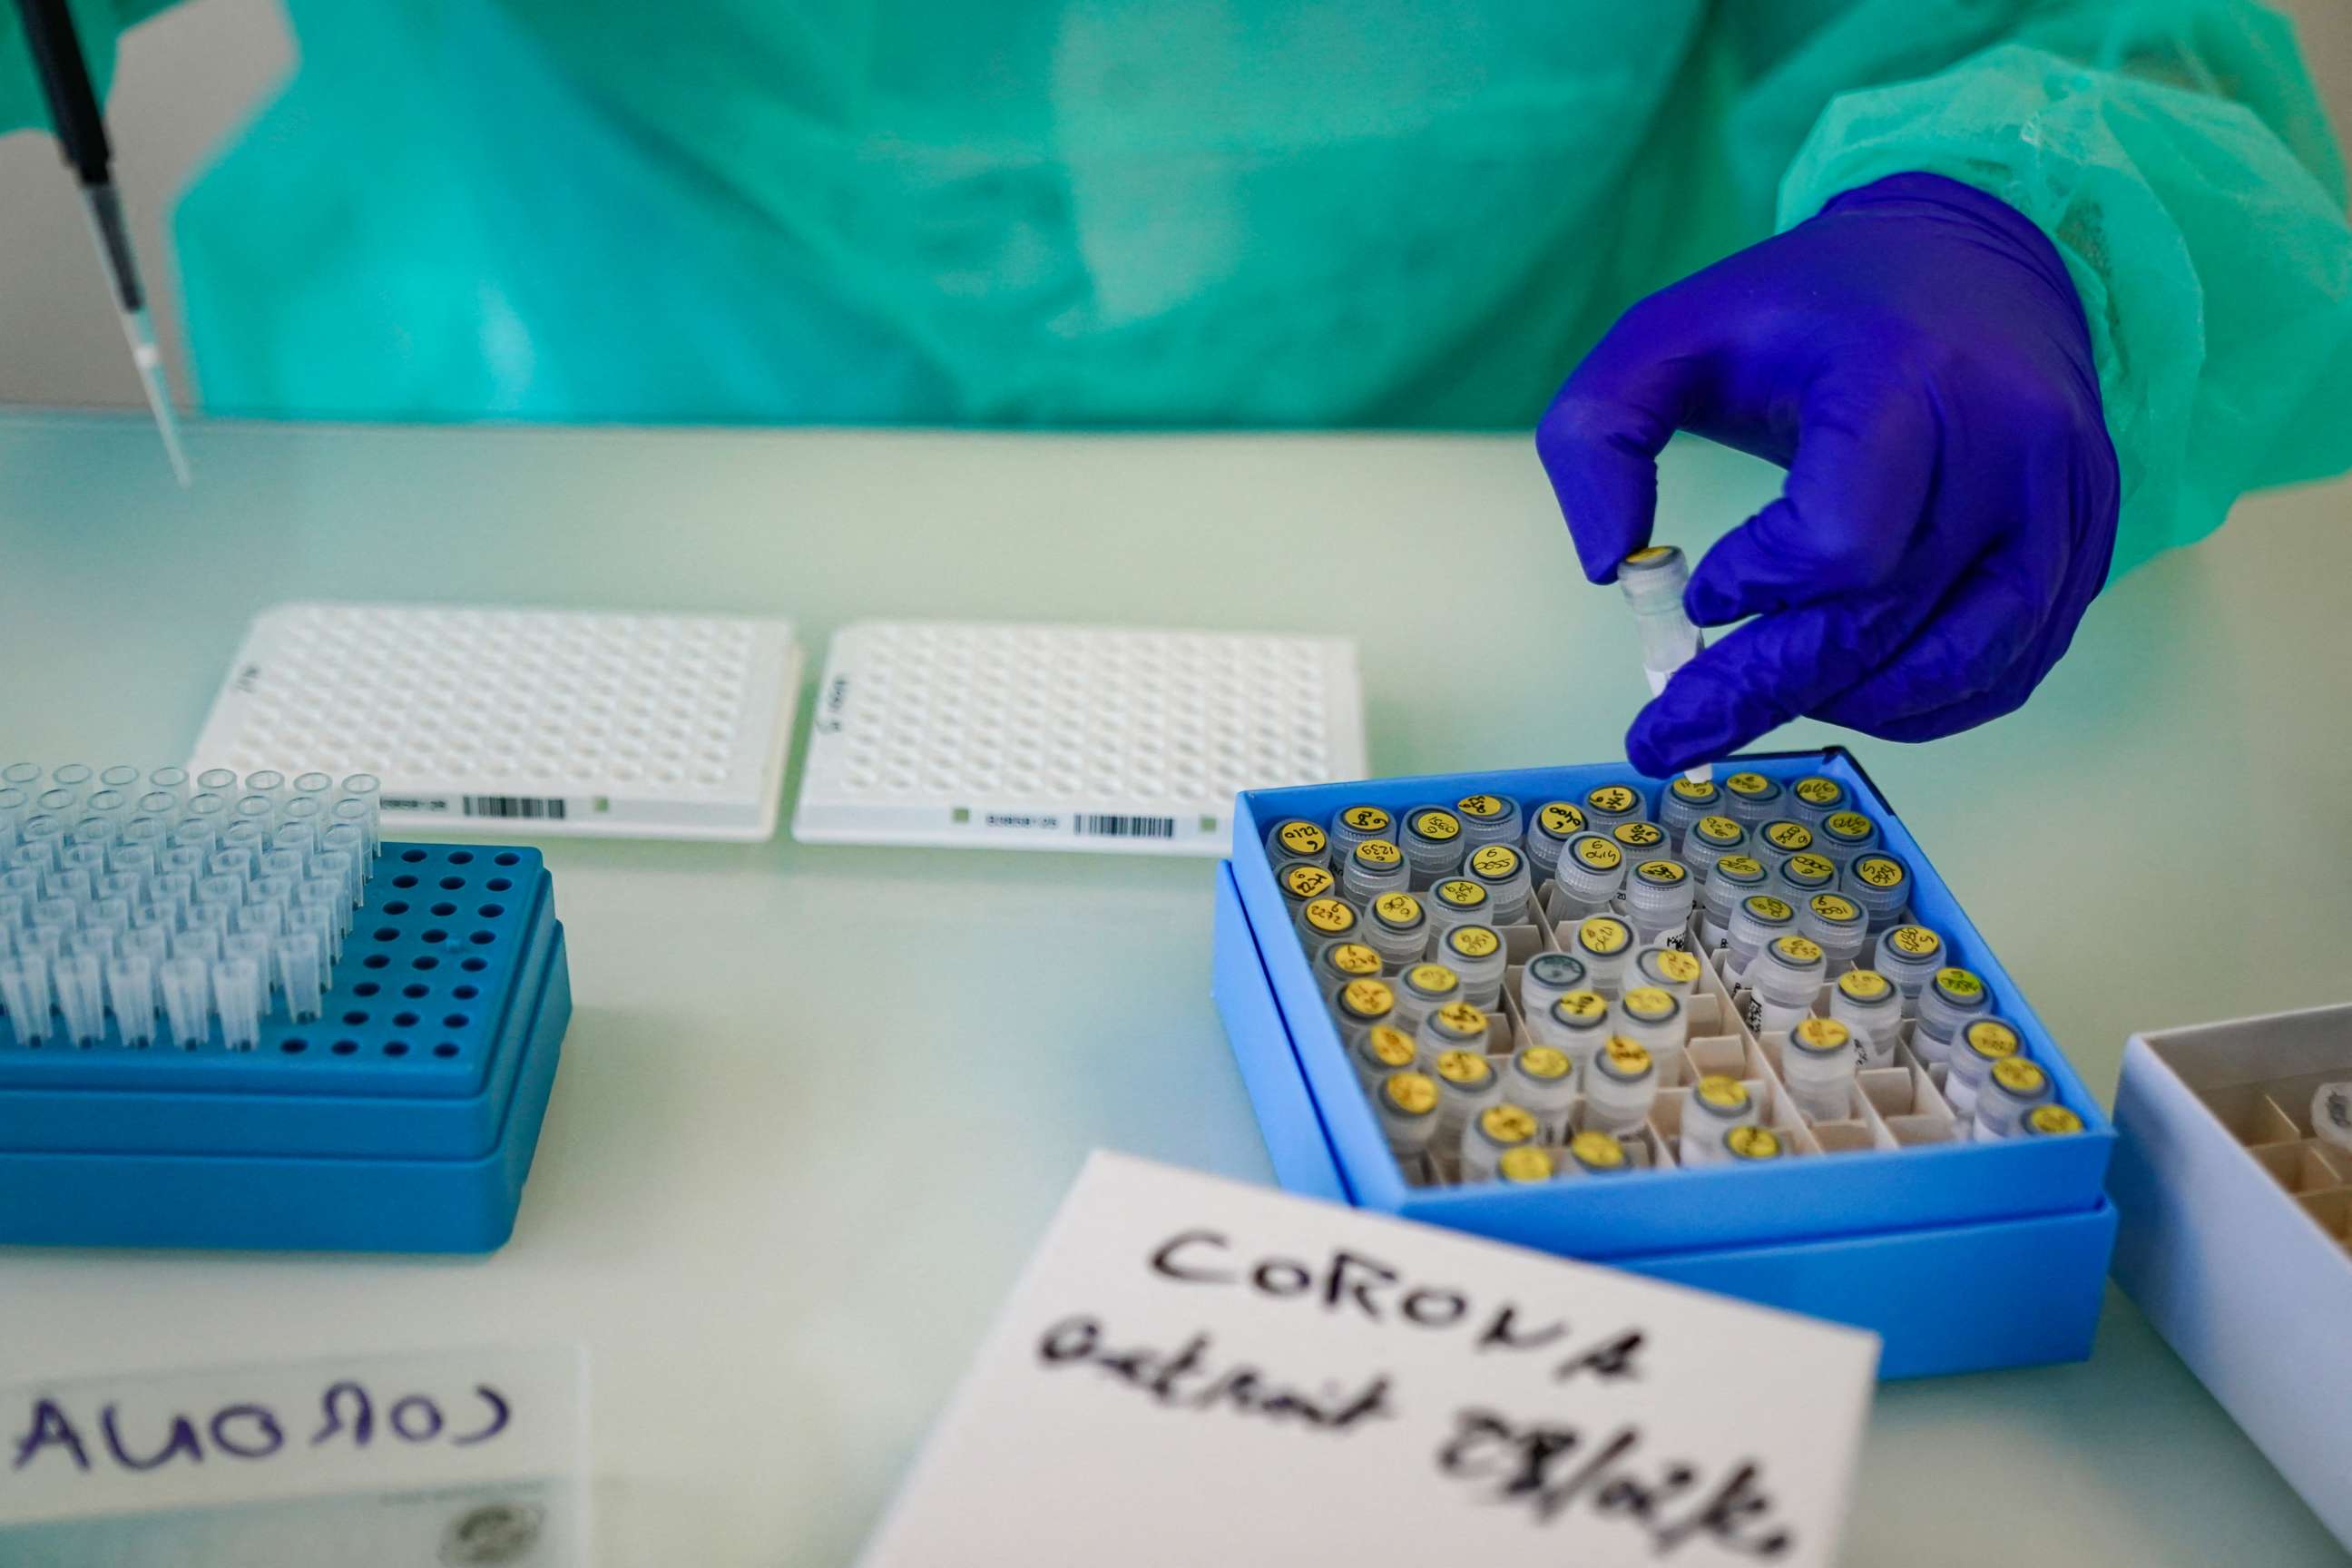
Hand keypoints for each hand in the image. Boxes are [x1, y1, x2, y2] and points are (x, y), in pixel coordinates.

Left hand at [1537, 172, 2118, 777]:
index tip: (1699, 592)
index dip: (1760, 588)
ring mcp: (2063, 493)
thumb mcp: (1671, 334)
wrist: (1972, 257)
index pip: (1842, 543)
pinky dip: (1931, 703)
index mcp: (1905, 379)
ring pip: (1965, 660)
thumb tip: (1608, 567)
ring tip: (1768, 696)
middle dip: (1763, 690)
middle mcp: (2007, 440)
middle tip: (1670, 736)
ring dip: (1853, 704)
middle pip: (1884, 618)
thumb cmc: (1808, 307)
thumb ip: (1596, 434)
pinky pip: (2016, 663)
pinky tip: (1855, 692)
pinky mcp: (2089, 534)